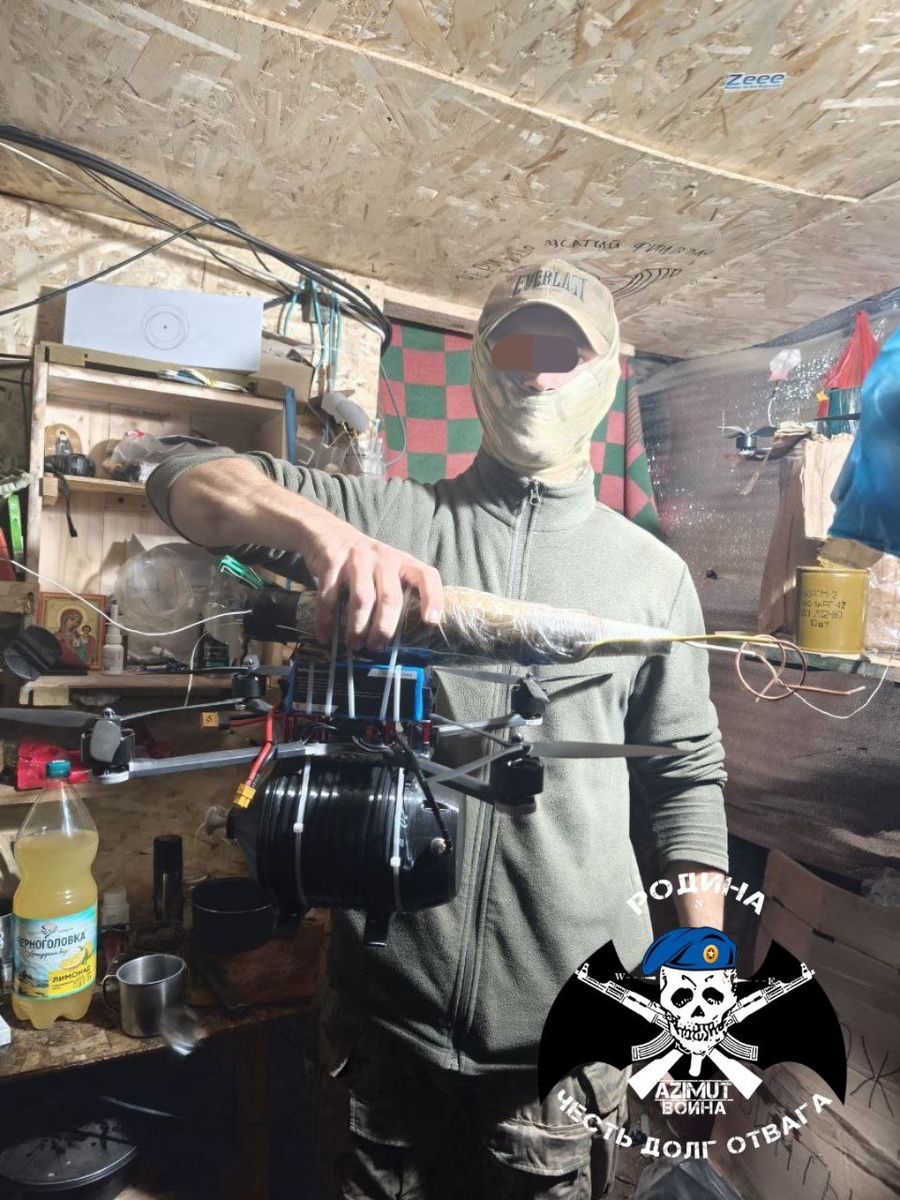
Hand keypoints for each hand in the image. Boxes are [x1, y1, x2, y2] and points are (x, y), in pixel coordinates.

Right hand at [302, 512, 443, 649]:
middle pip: (390, 598)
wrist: (328, 532)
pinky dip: (326, 621)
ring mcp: (358, 558)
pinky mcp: (332, 561)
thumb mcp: (386, 568)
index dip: (433, 598)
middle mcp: (383, 557)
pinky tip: (326, 636)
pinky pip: (330, 597)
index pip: (426, 576)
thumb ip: (394, 592)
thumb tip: (394, 637)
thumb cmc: (363, 561)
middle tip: (376, 647)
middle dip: (383, 628)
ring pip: (362, 600)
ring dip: (357, 627)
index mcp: (402, 561)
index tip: (431, 622)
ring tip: (353, 645)